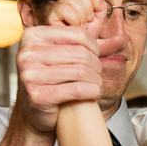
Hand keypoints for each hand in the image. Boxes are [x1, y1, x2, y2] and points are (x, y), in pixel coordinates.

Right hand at [11, 0, 107, 137]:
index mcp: (32, 36)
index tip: (97, 57)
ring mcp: (29, 74)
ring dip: (96, 80)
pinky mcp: (36, 95)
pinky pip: (76, 89)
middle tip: (98, 75)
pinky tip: (92, 93)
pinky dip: (91, 92)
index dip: (94, 47)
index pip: (76, 34)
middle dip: (96, 66)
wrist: (35, 114)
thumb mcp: (65, 57)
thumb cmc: (52, 82)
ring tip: (96, 84)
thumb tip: (119, 31)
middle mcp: (27, 53)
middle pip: (80, 54)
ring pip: (80, 71)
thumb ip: (88, 43)